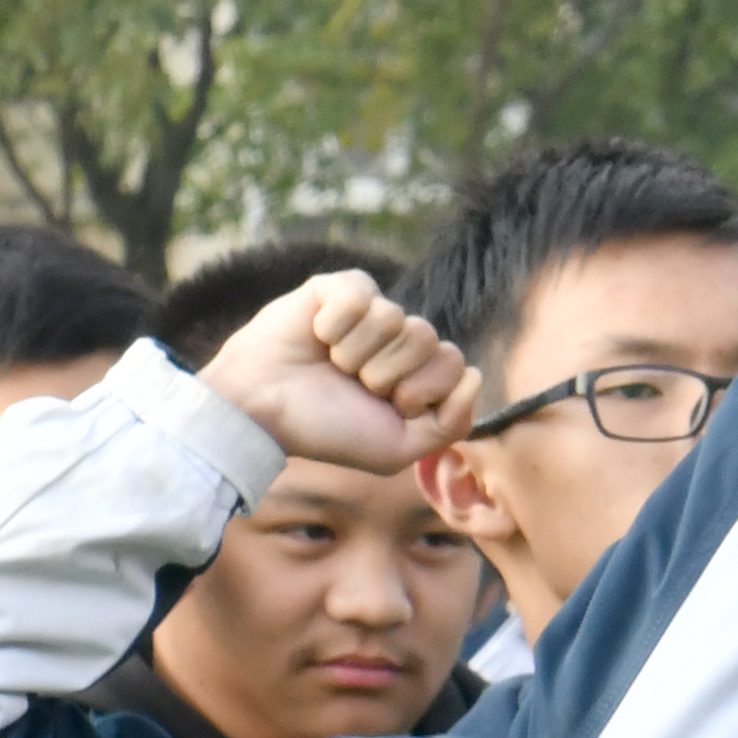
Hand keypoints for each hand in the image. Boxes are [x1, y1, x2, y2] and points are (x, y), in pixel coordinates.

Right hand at [191, 270, 471, 472]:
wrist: (263, 411)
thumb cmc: (328, 430)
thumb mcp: (398, 449)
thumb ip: (452, 424)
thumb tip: (475, 374)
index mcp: (419, 375)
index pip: (455, 364)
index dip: (420, 392)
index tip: (386, 408)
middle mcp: (400, 341)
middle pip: (429, 339)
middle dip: (388, 374)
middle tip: (354, 385)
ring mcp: (373, 312)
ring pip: (396, 318)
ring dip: (358, 354)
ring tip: (332, 364)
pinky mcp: (341, 287)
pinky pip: (362, 295)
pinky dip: (336, 325)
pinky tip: (318, 336)